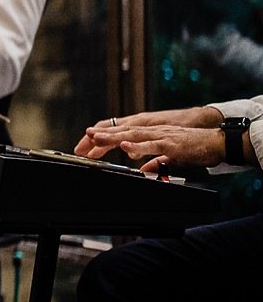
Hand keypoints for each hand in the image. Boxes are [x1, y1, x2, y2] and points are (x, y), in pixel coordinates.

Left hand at [74, 106, 224, 171]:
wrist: (218, 143)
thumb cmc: (196, 149)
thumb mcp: (171, 157)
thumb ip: (157, 162)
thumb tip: (144, 170)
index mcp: (151, 135)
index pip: (124, 134)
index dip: (105, 138)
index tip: (86, 144)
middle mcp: (154, 132)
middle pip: (123, 132)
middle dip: (102, 135)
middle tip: (83, 139)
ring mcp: (162, 136)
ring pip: (134, 135)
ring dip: (114, 136)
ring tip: (96, 137)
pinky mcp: (172, 144)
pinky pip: (153, 145)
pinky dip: (139, 145)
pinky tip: (126, 146)